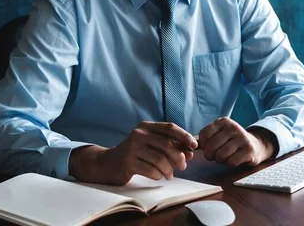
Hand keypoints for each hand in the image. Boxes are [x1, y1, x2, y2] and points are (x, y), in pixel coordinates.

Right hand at [69, 122, 196, 184]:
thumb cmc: (135, 153)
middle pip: (167, 145)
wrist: (108, 163)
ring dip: (169, 169)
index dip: (184, 136)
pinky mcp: (127, 162)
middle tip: (182, 166)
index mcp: (146, 126)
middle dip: (179, 157)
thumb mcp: (151, 144)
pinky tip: (158, 176)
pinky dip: (158, 175)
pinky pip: (150, 170)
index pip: (170, 127)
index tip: (194, 145)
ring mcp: (132, 148)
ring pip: (160, 159)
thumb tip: (189, 152)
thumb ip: (170, 146)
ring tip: (170, 174)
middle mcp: (139, 134)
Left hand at [198, 117, 276, 166]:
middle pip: (211, 147)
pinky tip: (235, 158)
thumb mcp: (219, 134)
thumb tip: (187, 144)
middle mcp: (233, 127)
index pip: (203, 135)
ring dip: (221, 160)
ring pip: (220, 156)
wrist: (256, 145)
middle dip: (211, 155)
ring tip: (226, 156)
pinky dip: (230, 163)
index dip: (203, 146)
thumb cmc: (232, 141)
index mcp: (223, 121)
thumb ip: (204, 138)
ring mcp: (242, 138)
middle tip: (216, 155)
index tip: (209, 147)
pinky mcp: (249, 150)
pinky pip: (231, 162)